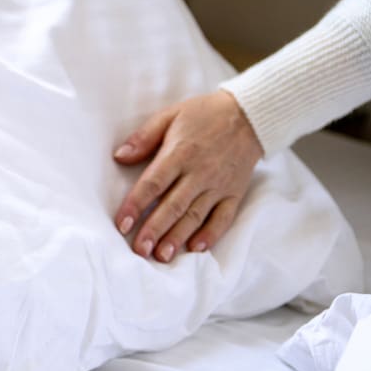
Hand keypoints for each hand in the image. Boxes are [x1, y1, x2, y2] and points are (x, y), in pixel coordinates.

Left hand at [113, 90, 262, 261]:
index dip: (136, 204)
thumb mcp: (170, 115)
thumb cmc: (204, 115)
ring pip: (196, 216)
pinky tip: (196, 249)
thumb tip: (119, 156)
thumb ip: (144, 137)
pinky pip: (224, 218)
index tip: (121, 223)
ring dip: (178, 237)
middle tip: (139, 250)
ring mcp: (219, 185)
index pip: (153, 183)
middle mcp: (199, 173)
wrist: (250, 115)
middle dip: (154, 230)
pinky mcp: (235, 193)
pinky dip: (211, 234)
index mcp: (180, 153)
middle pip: (173, 206)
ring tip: (162, 256)